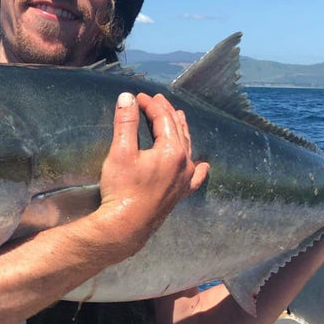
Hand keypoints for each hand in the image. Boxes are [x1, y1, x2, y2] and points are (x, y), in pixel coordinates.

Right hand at [90, 91, 209, 253]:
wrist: (125, 227)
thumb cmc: (122, 189)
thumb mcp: (121, 152)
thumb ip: (126, 122)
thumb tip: (127, 98)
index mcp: (172, 150)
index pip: (163, 119)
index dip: (150, 105)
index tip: (138, 97)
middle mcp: (185, 164)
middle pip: (178, 130)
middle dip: (166, 113)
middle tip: (156, 101)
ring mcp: (185, 180)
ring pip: (188, 148)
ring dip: (181, 131)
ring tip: (177, 118)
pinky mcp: (180, 194)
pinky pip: (195, 177)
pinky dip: (197, 168)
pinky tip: (202, 165)